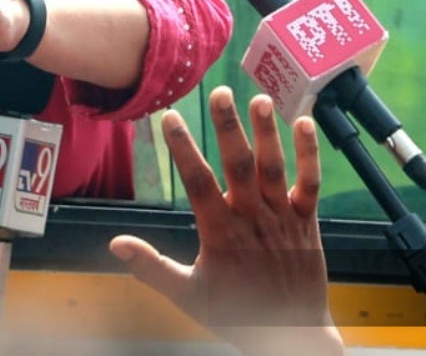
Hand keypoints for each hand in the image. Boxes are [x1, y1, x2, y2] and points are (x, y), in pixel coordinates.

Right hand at [109, 87, 340, 355]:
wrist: (290, 334)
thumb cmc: (237, 314)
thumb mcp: (187, 295)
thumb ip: (152, 267)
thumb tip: (116, 243)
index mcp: (220, 234)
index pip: (197, 182)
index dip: (183, 149)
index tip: (171, 117)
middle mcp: (252, 221)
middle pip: (238, 166)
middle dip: (228, 128)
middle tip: (218, 93)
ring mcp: (282, 219)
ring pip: (274, 169)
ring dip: (267, 133)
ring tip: (260, 99)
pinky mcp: (306, 222)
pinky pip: (309, 184)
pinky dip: (309, 154)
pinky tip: (304, 123)